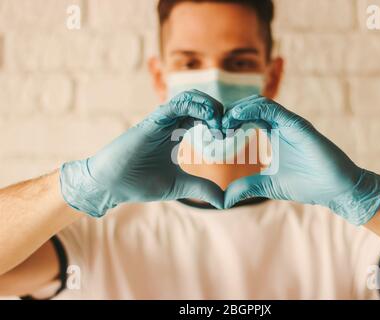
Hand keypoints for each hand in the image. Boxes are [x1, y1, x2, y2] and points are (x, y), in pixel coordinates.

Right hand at [60, 90, 224, 216]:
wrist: (111, 186)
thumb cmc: (139, 183)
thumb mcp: (179, 186)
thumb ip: (201, 188)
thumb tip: (223, 199)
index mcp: (176, 132)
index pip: (203, 116)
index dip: (220, 121)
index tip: (230, 136)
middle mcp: (170, 122)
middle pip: (199, 102)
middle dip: (219, 111)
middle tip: (229, 128)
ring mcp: (160, 120)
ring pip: (189, 98)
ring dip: (210, 106)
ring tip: (220, 124)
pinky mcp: (151, 122)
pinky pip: (175, 104)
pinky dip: (195, 106)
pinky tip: (209, 118)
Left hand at [223, 95, 379, 224]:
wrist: (336, 189)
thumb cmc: (307, 185)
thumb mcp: (267, 186)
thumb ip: (245, 187)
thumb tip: (222, 199)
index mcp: (272, 133)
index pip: (245, 118)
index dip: (227, 122)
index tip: (213, 134)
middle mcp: (280, 124)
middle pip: (248, 106)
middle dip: (228, 113)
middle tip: (213, 126)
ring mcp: (288, 122)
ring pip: (257, 102)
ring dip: (236, 109)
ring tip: (222, 122)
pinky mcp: (297, 124)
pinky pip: (270, 108)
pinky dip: (250, 109)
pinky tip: (235, 118)